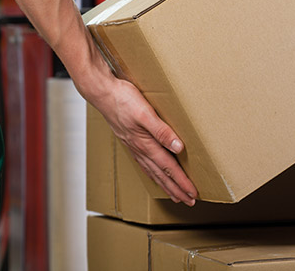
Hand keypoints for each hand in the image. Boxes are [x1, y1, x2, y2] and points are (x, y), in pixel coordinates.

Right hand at [87, 74, 197, 206]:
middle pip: (161, 175)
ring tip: (175, 196)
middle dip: (176, 189)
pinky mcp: (130, 141)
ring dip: (165, 185)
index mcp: (146, 144)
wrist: (102, 93)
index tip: (192, 194)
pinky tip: (154, 175)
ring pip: (153, 172)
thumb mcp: (146, 113)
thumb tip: (178, 147)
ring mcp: (133, 146)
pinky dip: (152, 174)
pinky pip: (143, 164)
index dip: (181, 182)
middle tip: (189, 202)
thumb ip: (162, 131)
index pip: (168, 168)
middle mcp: (140, 149)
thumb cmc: (123, 99)